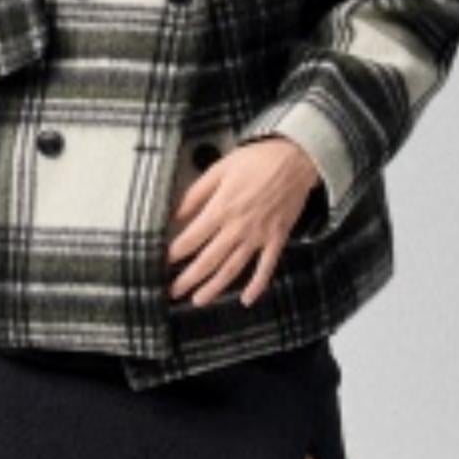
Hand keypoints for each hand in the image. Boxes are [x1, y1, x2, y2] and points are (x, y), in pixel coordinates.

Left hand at [165, 138, 322, 307]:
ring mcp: (259, 236)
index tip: (162, 261)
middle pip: (208, 259)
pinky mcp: (276, 239)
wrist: (296, 158)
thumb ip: (196, 193)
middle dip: (188, 278)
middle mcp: (238, 226)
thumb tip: (176, 213)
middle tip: (173, 291)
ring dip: (214, 287)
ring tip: (198, 300)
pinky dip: (257, 285)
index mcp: (222, 208)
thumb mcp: (220, 169)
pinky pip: (266, 268)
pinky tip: (246, 299)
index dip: (174, 252)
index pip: (191, 238)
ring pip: (232, 269)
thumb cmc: (258, 160)